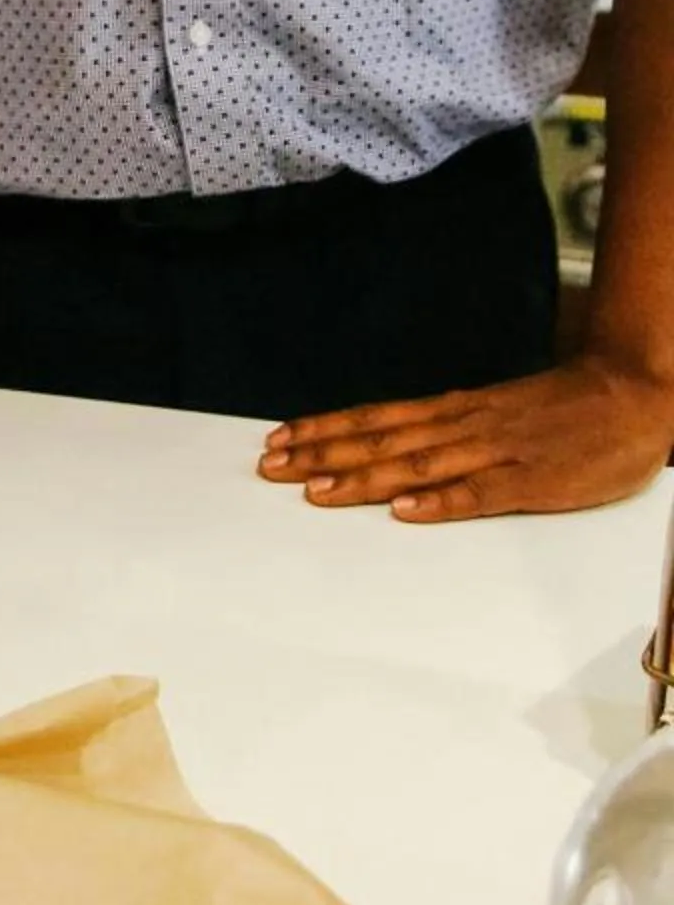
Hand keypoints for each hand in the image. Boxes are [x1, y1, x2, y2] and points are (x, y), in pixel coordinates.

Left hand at [257, 356, 673, 522]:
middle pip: (382, 440)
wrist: (632, 393)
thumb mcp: (497, 411)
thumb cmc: (566, 409)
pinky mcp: (532, 482)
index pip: (377, 418)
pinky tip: (406, 510)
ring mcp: (496, 453)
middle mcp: (464, 426)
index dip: (325, 429)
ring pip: (416, 465)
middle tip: (271, 467)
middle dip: (323, 453)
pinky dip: (440, 502)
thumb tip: (398, 450)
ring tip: (316, 491)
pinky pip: (480, 494)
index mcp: (456, 410)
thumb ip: (451, 431)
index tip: (279, 440)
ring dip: (363, 478)